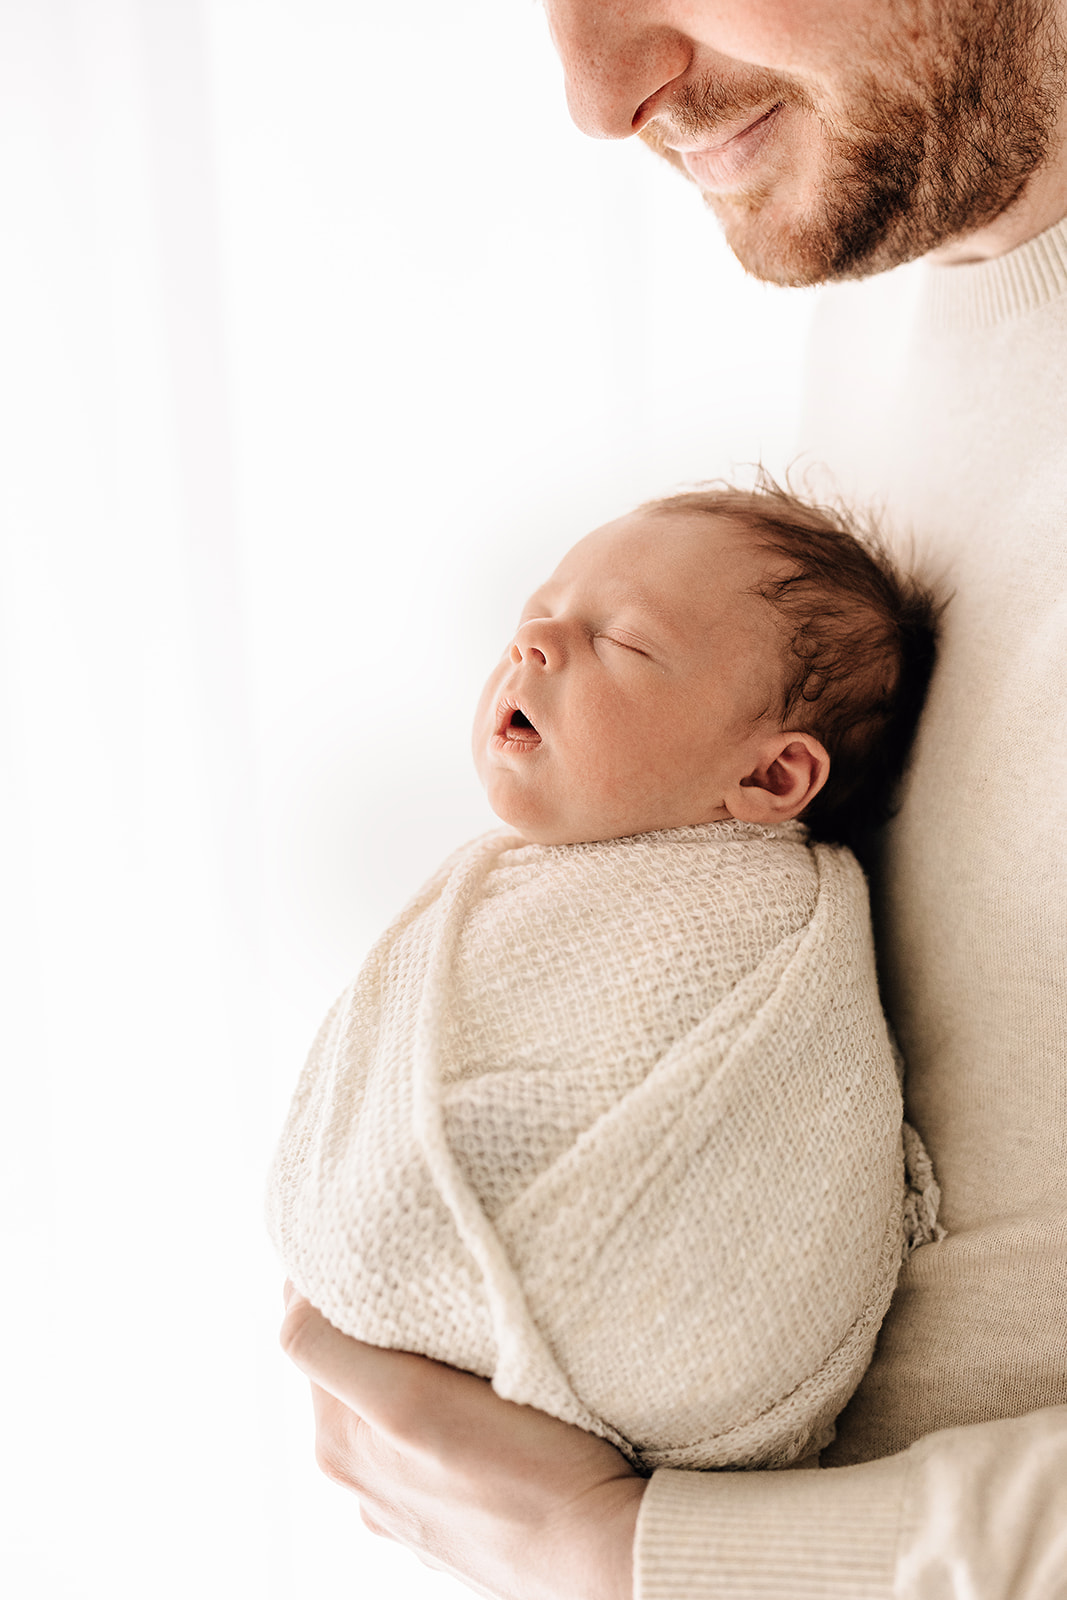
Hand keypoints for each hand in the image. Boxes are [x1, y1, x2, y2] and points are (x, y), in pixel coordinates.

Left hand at [280, 1285, 645, 1599]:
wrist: (607, 1554)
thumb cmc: (523, 1473)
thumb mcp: (407, 1397)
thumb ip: (331, 1350)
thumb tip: (292, 1300)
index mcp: (339, 1444)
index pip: (310, 1333)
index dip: (335, 1282)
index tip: (378, 1244)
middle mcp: (364, 1479)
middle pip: (351, 1366)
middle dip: (375, 1320)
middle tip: (426, 1276)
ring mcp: (411, 1505)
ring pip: (394, 1401)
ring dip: (415, 1365)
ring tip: (464, 1336)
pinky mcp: (458, 1516)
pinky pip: (434, 1441)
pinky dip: (447, 1408)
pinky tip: (491, 1403)